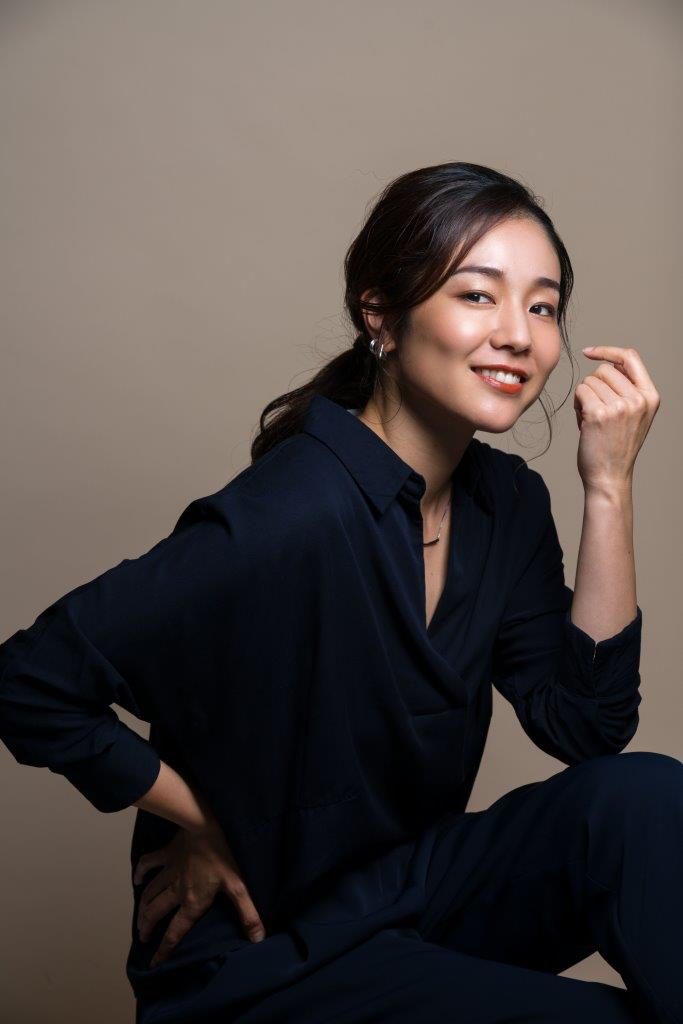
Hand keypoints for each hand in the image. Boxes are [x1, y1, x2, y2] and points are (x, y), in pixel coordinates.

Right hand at [133, 822, 265, 966]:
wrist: (205, 825)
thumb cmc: (224, 856)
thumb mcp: (239, 886)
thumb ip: (248, 914)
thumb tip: (258, 938)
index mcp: (192, 901)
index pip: (175, 931)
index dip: (164, 949)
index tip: (154, 963)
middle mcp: (176, 890)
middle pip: (156, 914)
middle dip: (147, 928)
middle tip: (143, 938)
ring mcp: (169, 871)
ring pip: (149, 894)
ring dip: (142, 908)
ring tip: (140, 919)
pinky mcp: (166, 854)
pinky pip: (148, 864)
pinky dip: (140, 872)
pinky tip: (137, 879)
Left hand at [575, 346, 659, 492]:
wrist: (609, 476)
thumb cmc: (616, 446)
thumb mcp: (634, 415)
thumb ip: (627, 389)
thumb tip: (607, 364)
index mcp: (650, 397)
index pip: (630, 357)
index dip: (608, 351)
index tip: (589, 352)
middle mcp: (638, 399)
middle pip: (605, 369)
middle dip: (594, 384)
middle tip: (595, 408)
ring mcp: (620, 406)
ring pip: (589, 381)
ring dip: (584, 397)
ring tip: (591, 419)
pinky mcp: (599, 413)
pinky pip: (580, 392)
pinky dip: (577, 404)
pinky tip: (584, 422)